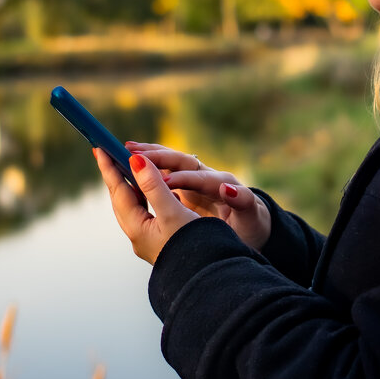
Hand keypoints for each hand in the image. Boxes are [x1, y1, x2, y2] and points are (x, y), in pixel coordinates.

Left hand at [95, 148, 197, 264]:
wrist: (208, 276)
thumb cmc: (194, 245)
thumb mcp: (173, 212)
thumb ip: (154, 185)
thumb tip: (135, 160)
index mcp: (137, 228)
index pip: (119, 191)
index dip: (109, 168)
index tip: (99, 148)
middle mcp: (138, 235)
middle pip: (121, 200)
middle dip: (115, 176)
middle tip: (108, 155)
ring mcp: (147, 240)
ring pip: (132, 207)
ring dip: (129, 187)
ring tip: (127, 169)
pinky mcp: (158, 242)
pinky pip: (143, 213)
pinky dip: (143, 198)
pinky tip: (150, 192)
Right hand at [124, 141, 271, 251]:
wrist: (253, 227)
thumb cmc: (252, 225)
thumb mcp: (250, 217)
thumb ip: (242, 201)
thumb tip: (228, 188)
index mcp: (220, 183)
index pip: (198, 177)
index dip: (182, 179)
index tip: (164, 184)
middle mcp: (206, 177)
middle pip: (180, 161)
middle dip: (158, 156)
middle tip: (133, 152)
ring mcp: (194, 182)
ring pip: (169, 164)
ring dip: (149, 156)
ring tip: (126, 151)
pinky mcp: (186, 189)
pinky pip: (164, 174)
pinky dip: (148, 170)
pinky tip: (130, 170)